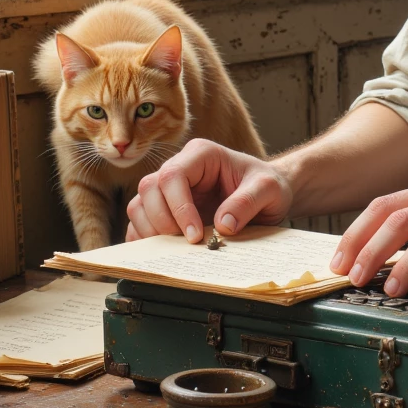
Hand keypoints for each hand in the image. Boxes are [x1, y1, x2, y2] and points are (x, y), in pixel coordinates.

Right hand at [127, 139, 293, 241]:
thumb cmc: (266, 185)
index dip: (178, 207)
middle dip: (162, 221)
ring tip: (177, 249)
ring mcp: (168, 189)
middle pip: (149, 189)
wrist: (267, 196)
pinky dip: (145, 239)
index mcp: (201, 154)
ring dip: (151, 231)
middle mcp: (180, 167)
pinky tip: (164, 252)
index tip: (195, 235)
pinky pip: (140, 222)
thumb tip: (222, 226)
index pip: (173, 176)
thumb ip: (247, 202)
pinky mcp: (165, 209)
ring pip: (139, 205)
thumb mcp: (268, 189)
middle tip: (187, 244)